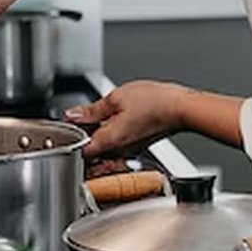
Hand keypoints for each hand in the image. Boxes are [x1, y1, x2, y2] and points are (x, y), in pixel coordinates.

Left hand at [65, 81, 189, 158]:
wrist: (181, 108)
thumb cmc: (155, 103)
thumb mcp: (116, 98)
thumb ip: (91, 110)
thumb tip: (73, 115)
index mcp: (108, 141)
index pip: (78, 150)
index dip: (70, 137)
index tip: (70, 124)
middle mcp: (118, 151)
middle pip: (90, 149)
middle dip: (85, 133)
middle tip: (84, 115)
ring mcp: (128, 150)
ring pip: (104, 145)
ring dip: (99, 131)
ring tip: (103, 112)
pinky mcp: (137, 144)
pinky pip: (118, 142)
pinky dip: (113, 130)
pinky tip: (118, 115)